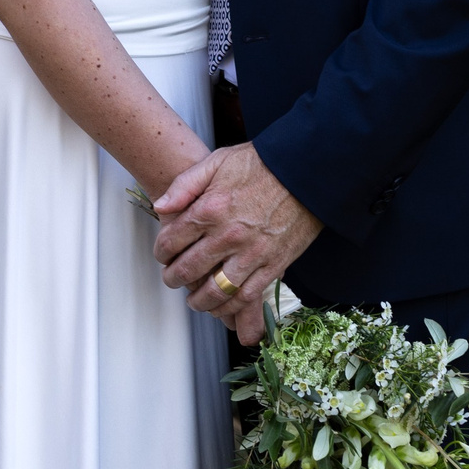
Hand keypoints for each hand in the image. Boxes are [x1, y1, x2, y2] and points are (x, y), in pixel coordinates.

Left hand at [151, 141, 321, 345]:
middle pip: (187, 270)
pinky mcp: (273, 265)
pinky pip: (246, 297)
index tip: (162, 254)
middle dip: (173, 278)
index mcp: (210, 209)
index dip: (161, 252)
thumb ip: (185, 184)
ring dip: (198, 301)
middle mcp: (228, 235)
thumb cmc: (262, 164)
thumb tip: (160, 206)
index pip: (171, 241)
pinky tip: (220, 306)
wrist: (307, 172)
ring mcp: (251, 253)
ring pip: (215, 291)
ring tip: (193, 299)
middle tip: (171, 278)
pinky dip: (229, 308)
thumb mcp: (217, 161)